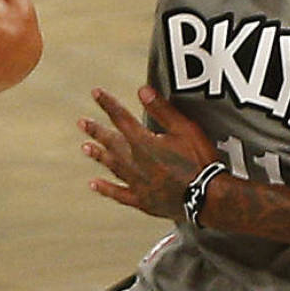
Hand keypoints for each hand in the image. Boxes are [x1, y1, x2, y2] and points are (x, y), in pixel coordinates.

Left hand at [79, 86, 216, 219]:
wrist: (208, 198)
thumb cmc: (200, 162)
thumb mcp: (185, 129)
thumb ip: (162, 110)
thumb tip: (142, 90)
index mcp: (144, 143)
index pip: (121, 118)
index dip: (108, 104)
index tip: (95, 93)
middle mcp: (135, 162)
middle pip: (112, 142)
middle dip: (96, 130)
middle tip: (81, 123)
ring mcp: (136, 182)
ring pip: (112, 165)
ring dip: (98, 155)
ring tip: (85, 147)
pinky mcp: (142, 200)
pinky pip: (118, 194)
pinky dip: (106, 188)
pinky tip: (94, 184)